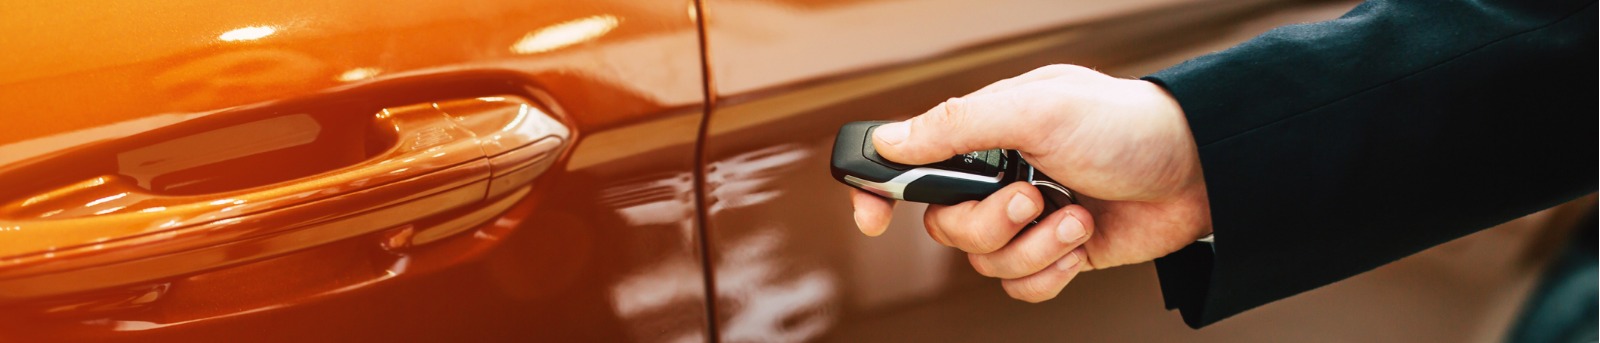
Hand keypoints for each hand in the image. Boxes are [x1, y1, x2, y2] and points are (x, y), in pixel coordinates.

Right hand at [850, 64, 1212, 301]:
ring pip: (985, 261)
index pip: (911, 160)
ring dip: (1032, 246)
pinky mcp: (1057, 253)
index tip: (871, 219)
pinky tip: (1080, 244)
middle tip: (1032, 197)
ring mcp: (1029, 217)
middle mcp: (1000, 175)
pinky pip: (1020, 286)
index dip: (880, 190)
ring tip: (1074, 216)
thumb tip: (892, 141)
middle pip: (945, 226)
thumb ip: (957, 124)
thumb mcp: (1035, 110)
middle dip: (988, 222)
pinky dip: (1048, 273)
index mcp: (986, 132)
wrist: (1198, 170)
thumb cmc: (1123, 125)